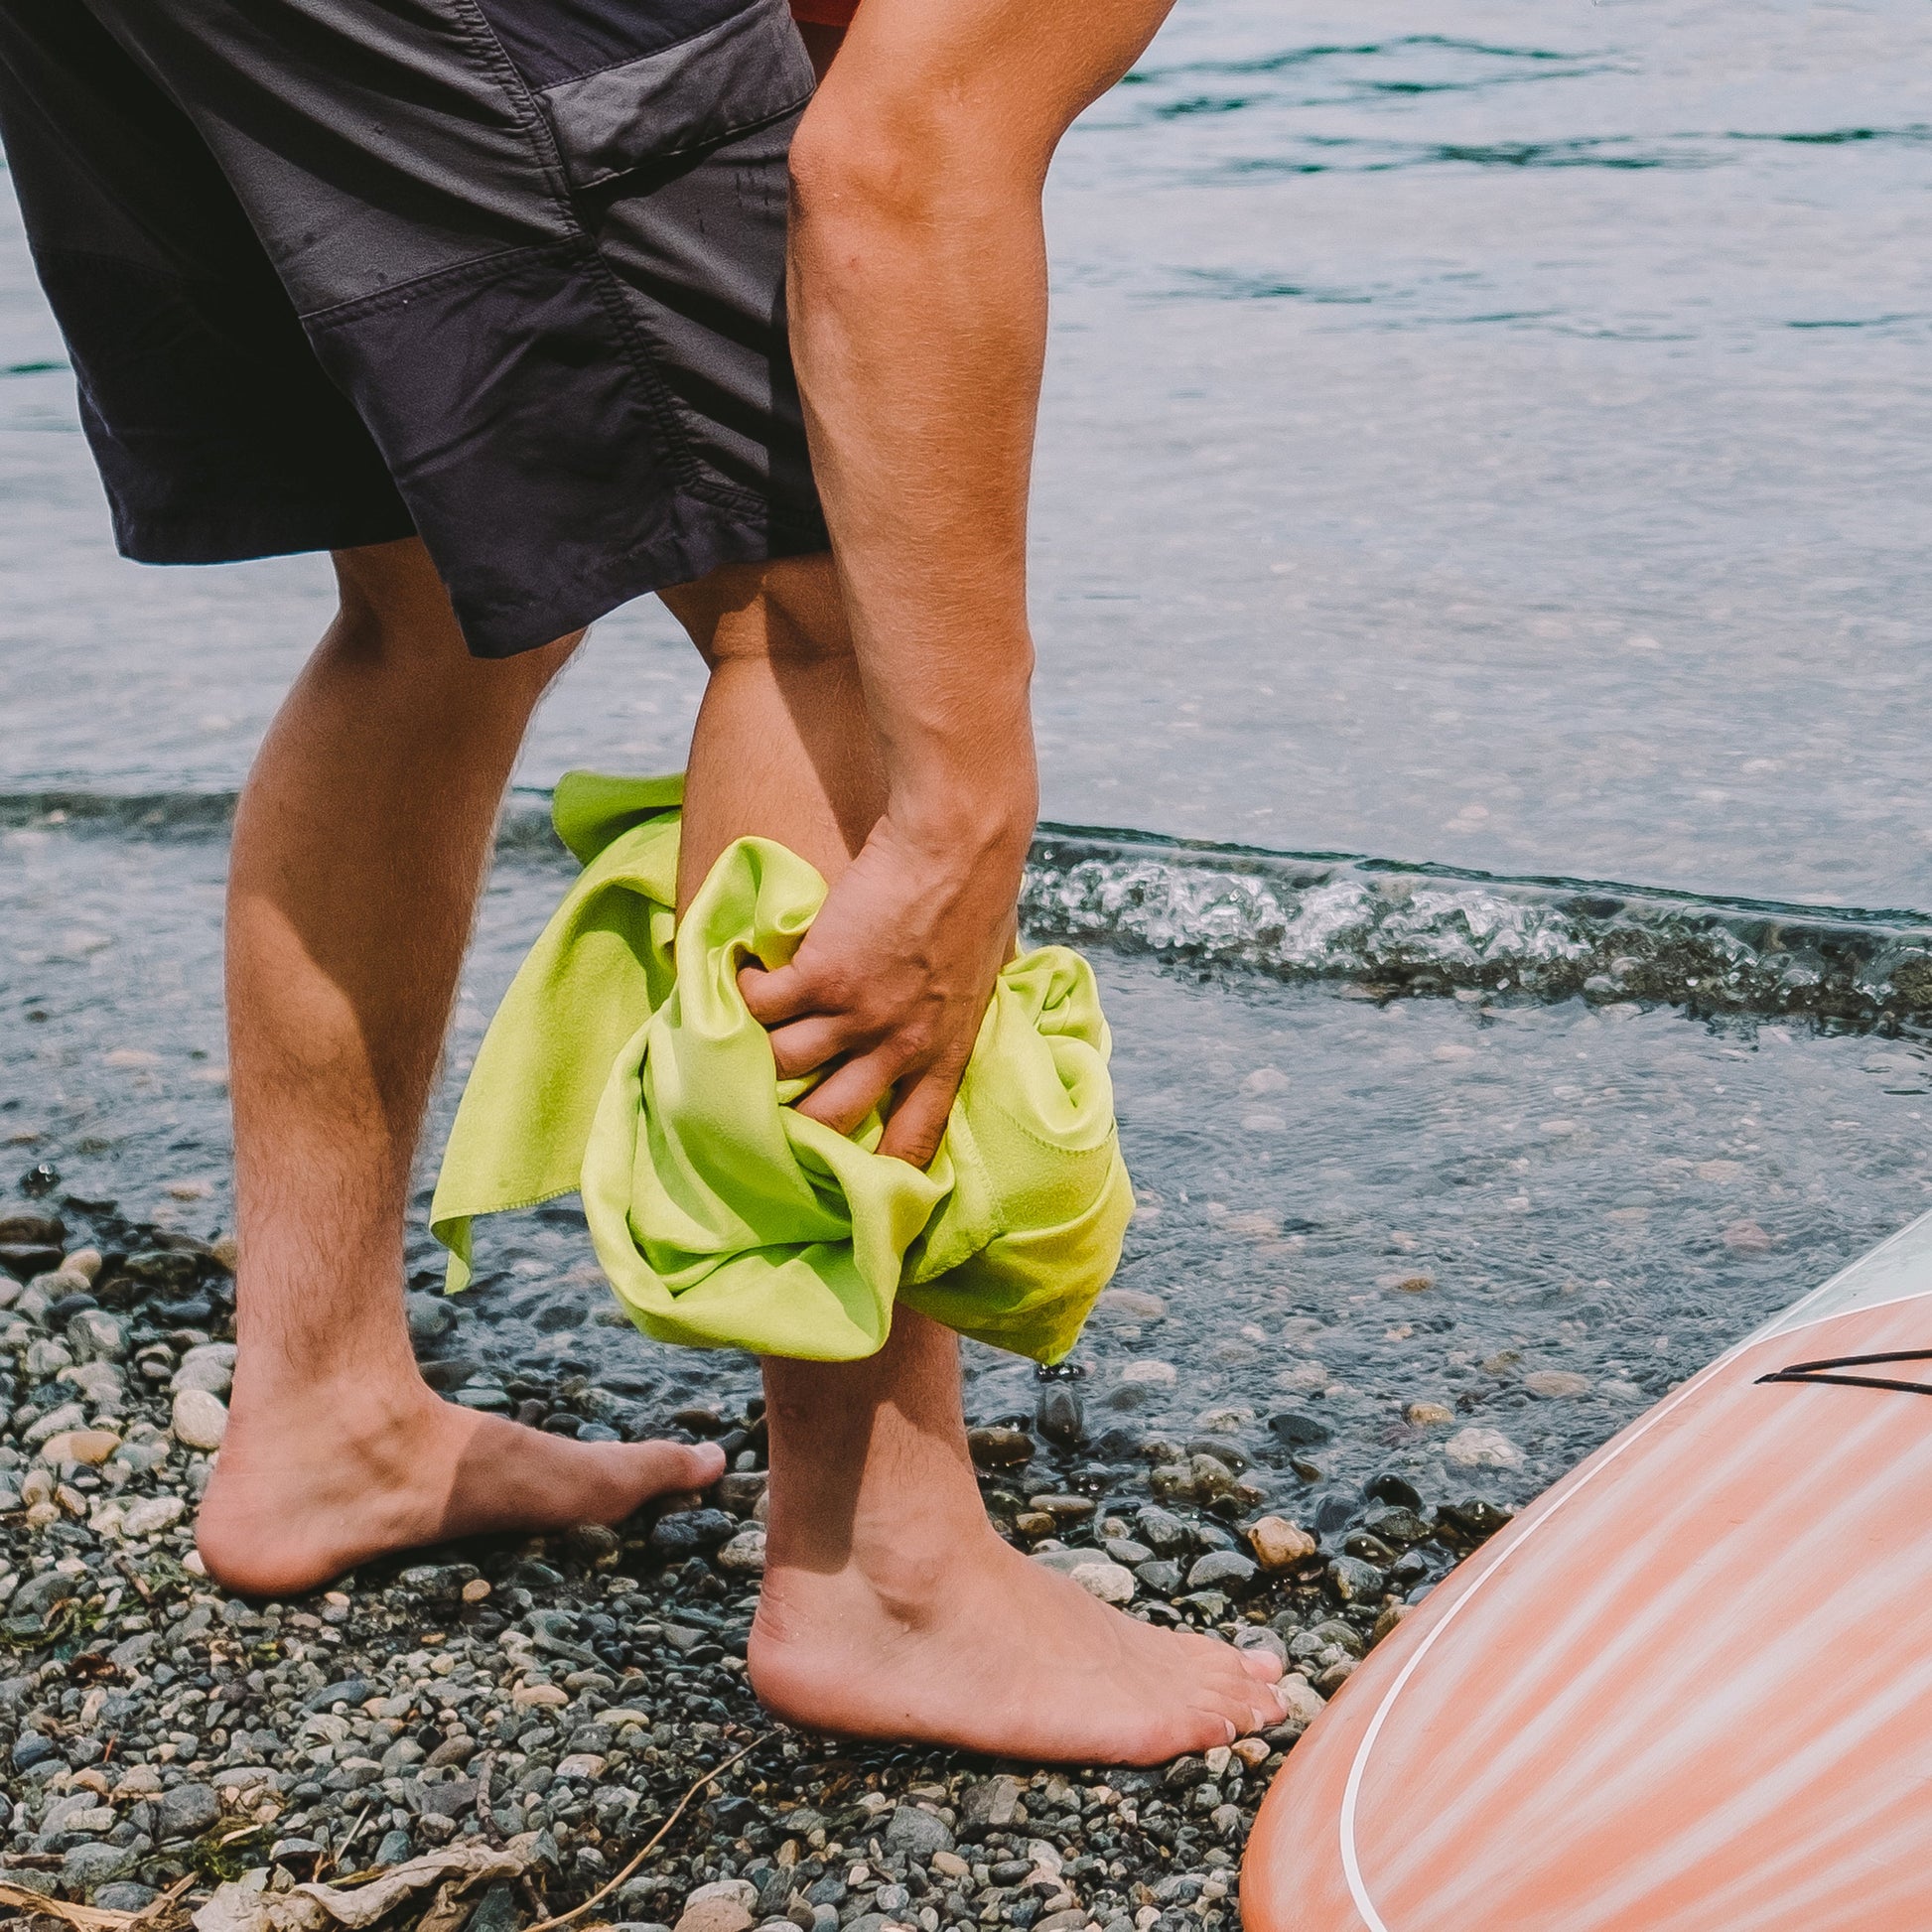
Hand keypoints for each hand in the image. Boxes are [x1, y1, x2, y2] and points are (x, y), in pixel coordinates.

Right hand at [739, 808, 1027, 1165]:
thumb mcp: (983, 975)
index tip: (851, 1184)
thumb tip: (935, 1018)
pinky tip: (739, 977)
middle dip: (792, 1127)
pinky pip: (758, 1005)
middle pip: (828, 1120)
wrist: (960, 841)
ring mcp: (857, 1014)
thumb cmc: (980, 895)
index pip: (913, 1141)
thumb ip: (951, 1012)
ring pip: (780, 1067)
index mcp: (946, 1054)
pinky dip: (741, 992)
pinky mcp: (820, 974)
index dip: (880, 1173)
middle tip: (765, 1115)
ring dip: (754, 1053)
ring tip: (739, 1038)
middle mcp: (899, 1047)